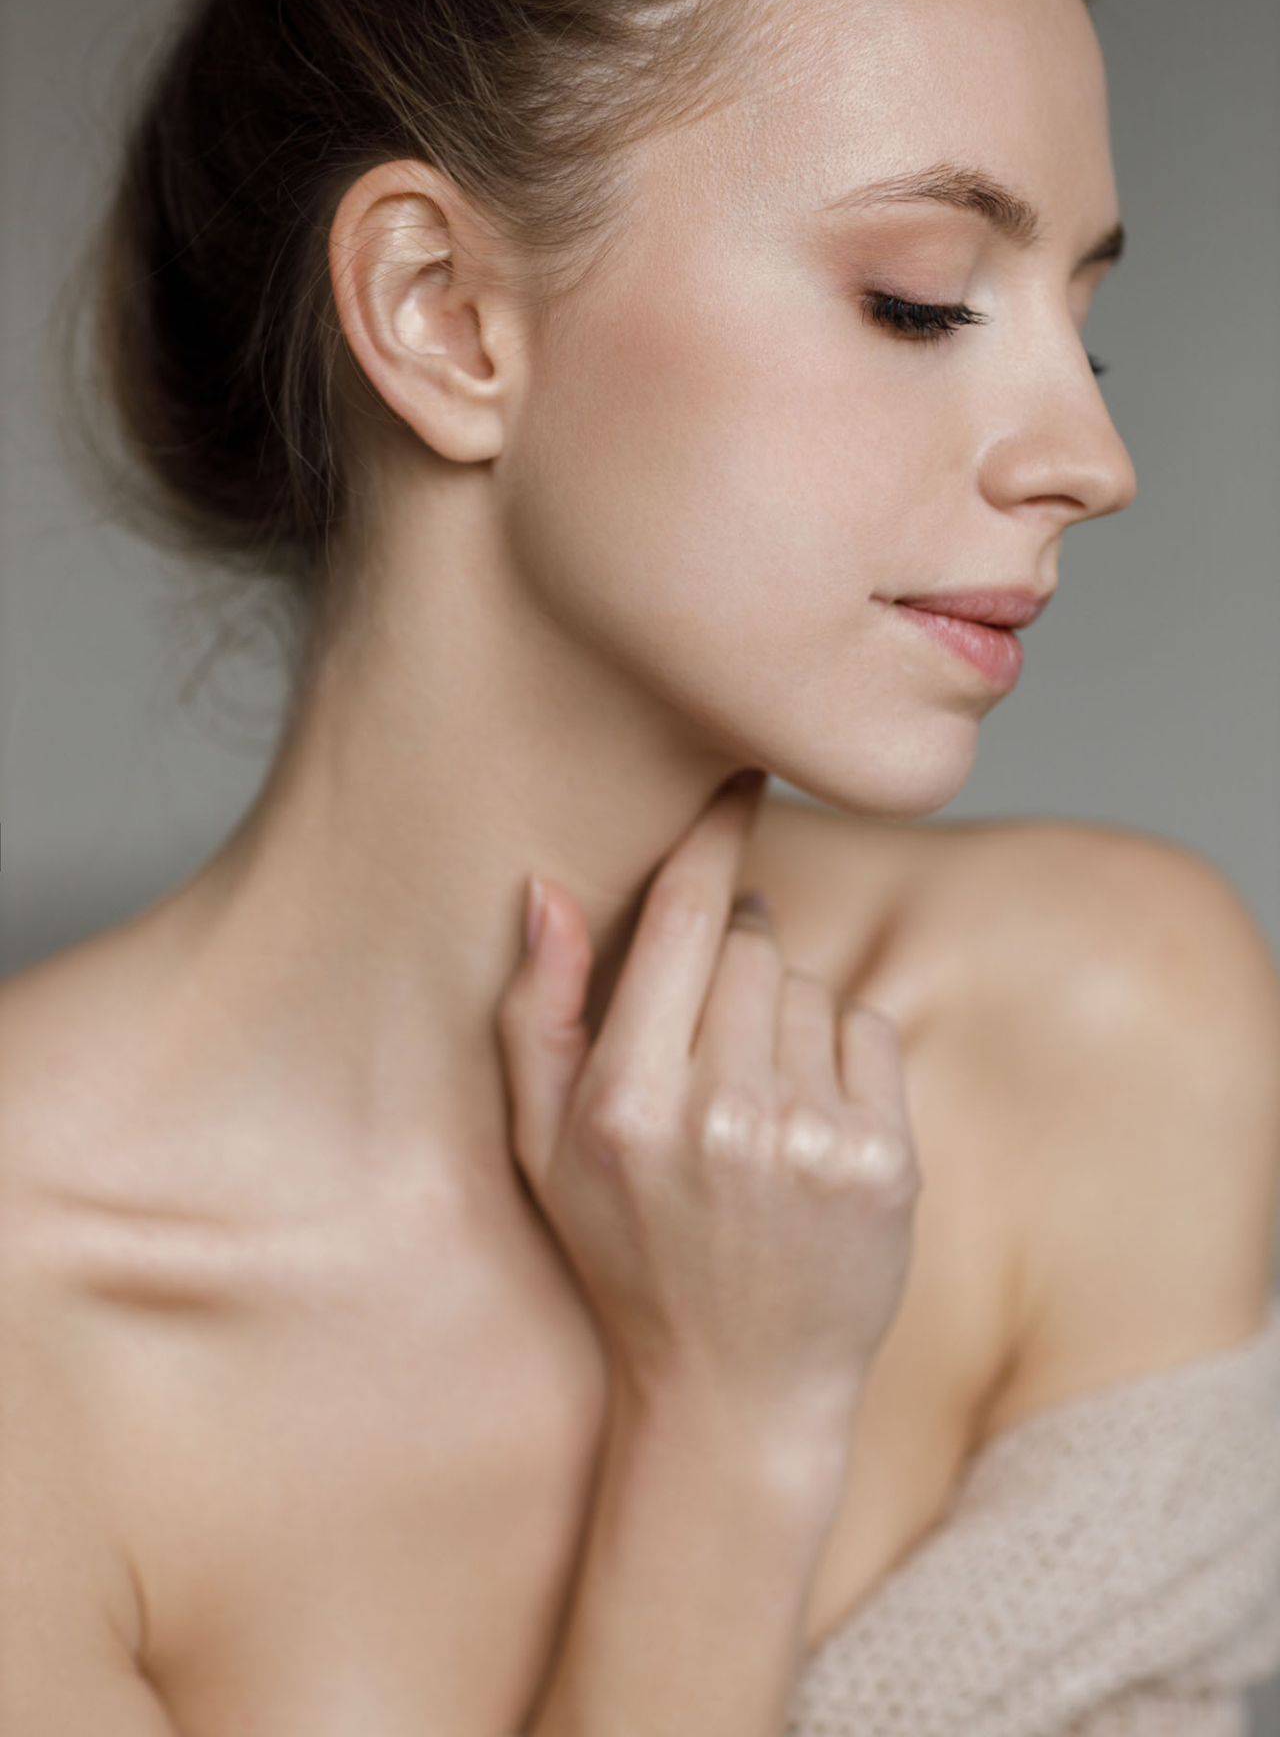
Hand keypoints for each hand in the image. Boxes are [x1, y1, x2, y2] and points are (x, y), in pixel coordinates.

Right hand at [498, 775, 921, 1439]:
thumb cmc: (627, 1254)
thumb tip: (548, 889)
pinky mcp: (884, 1163)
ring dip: (783, 1019)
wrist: (736, 1388)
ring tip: (754, 1110)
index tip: (741, 769)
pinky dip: (842, 1059)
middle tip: (712, 1045)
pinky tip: (808, 1129)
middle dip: (731, 964)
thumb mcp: (544, 1147)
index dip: (712, 835)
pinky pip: (868, 1030)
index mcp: (626, 1102)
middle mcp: (718, 1116)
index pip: (680, 921)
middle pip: (749, 941)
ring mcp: (809, 1141)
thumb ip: (537, 1014)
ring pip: (807, 984)